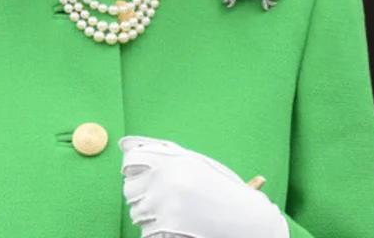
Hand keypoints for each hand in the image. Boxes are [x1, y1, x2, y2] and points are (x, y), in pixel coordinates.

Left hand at [119, 136, 287, 237]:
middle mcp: (167, 180)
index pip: (130, 161)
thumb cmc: (221, 190)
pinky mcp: (168, 228)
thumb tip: (124, 145)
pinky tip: (176, 227)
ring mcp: (166, 205)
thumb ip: (161, 152)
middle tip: (164, 199)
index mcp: (174, 161)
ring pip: (136, 213)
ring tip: (176, 213)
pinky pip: (145, 232)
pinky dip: (157, 232)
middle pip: (130, 190)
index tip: (140, 177)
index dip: (132, 170)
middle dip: (143, 195)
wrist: (249, 220)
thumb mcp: (196, 164)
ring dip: (150, 215)